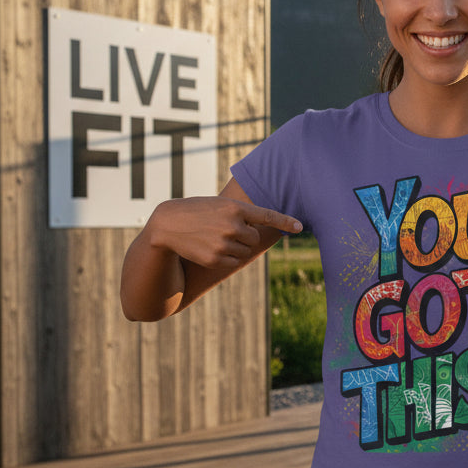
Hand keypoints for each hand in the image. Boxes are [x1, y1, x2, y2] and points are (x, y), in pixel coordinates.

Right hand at [147, 195, 301, 269]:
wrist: (167, 225)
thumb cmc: (197, 212)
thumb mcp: (219, 205)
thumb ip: (241, 214)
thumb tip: (262, 231)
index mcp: (234, 208)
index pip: (267, 215)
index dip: (285, 221)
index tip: (299, 227)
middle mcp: (232, 225)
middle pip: (255, 238)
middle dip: (245, 236)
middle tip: (226, 229)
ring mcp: (223, 243)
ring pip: (245, 251)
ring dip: (236, 247)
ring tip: (215, 238)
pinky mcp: (216, 259)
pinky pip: (235, 262)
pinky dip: (228, 258)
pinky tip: (212, 249)